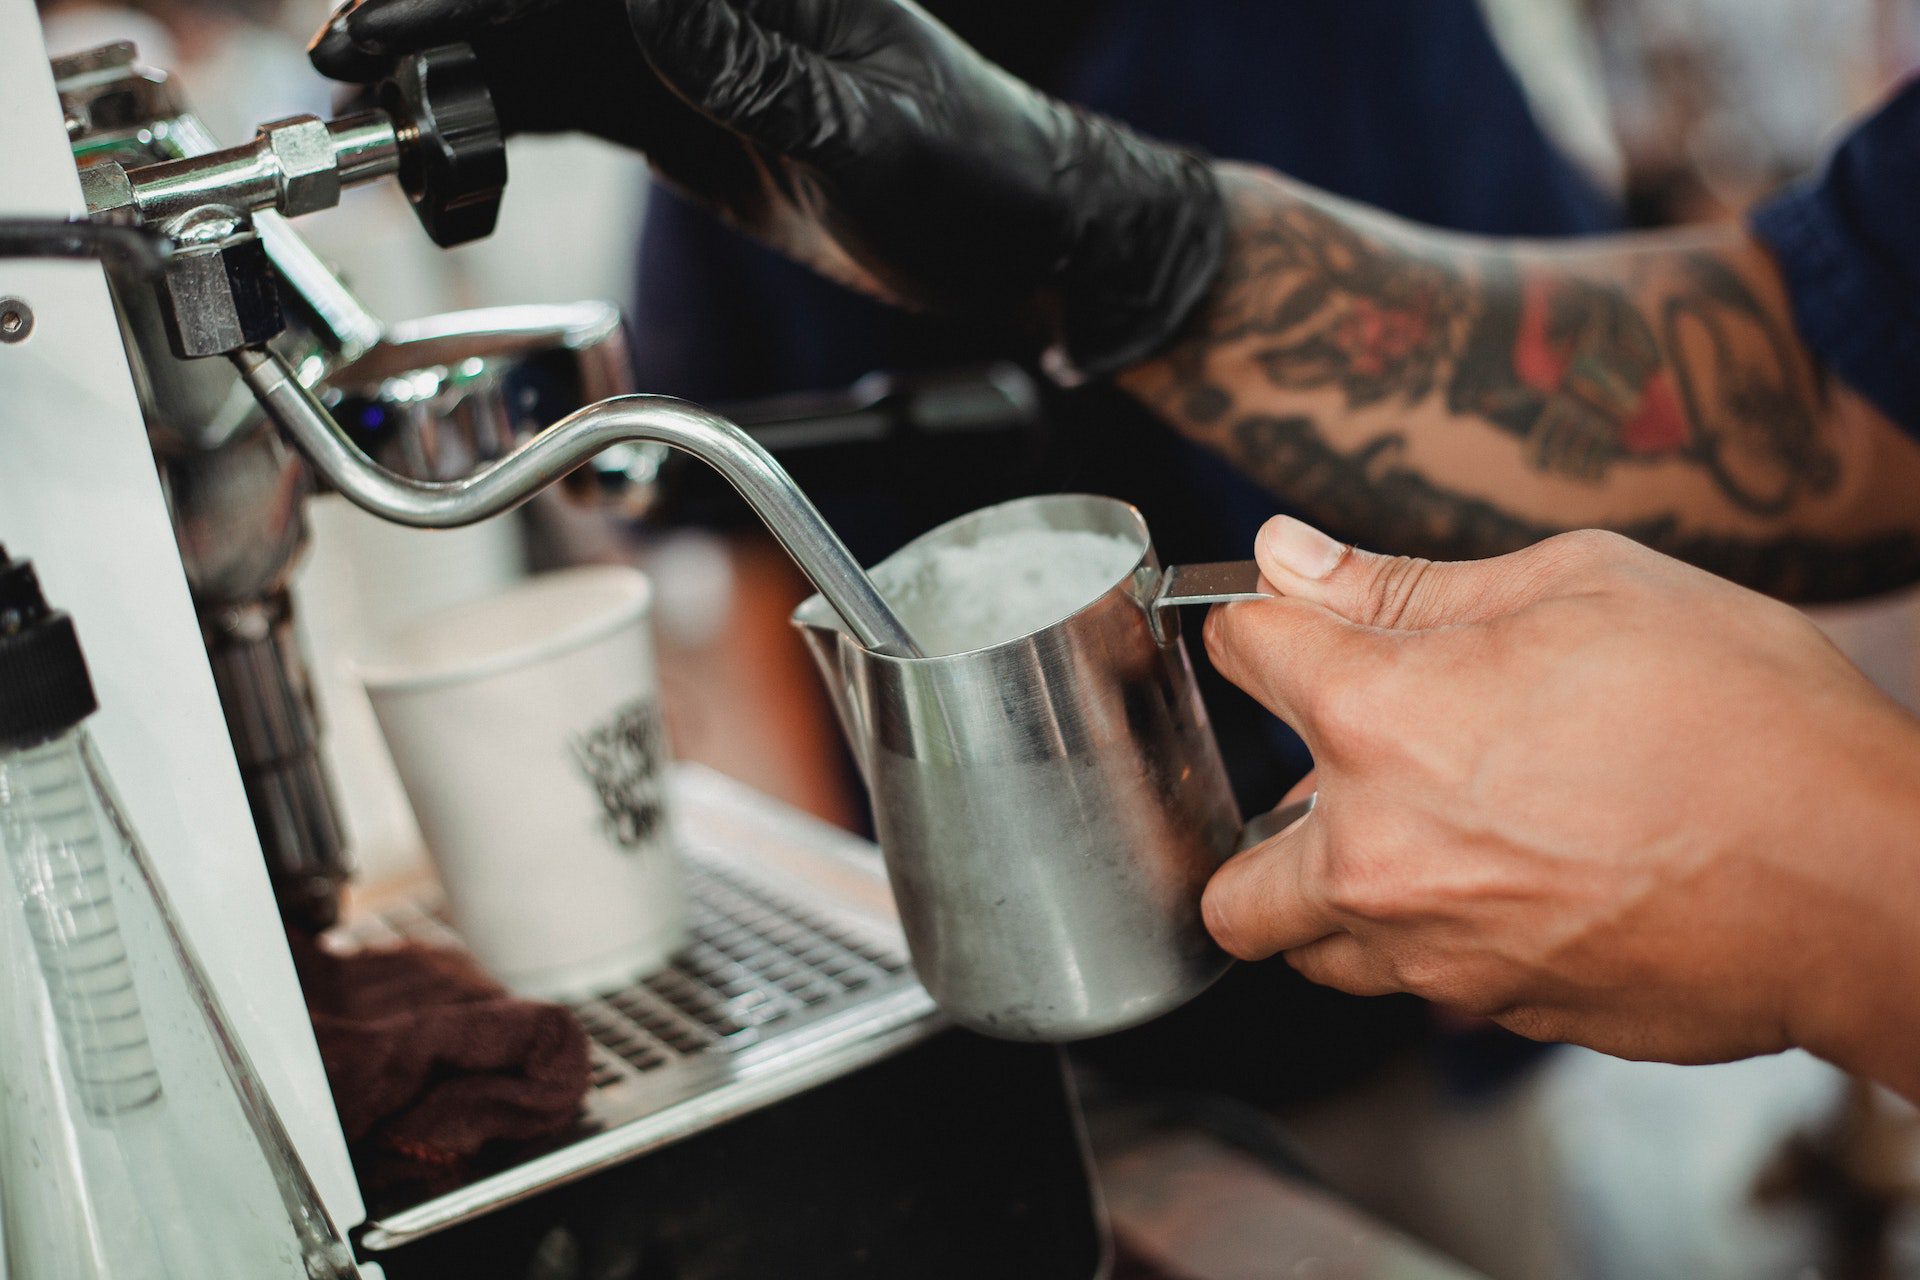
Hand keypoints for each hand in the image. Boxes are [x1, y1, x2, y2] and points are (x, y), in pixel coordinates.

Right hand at [311, 0, 1225, 377]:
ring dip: (453, 77)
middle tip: (352, 60)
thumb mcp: (863, 132)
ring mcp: (687, 53)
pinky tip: (441, 148)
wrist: (1015, 240)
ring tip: (369, 113)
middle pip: (548, 0)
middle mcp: (712, 0)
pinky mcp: (679, 113)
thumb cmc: (972, 171)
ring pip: (540, 47)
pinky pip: (567, 104)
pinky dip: (499, 123)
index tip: (404, 12)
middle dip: (444, 22)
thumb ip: (748, 68)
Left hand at [1201, 517, 1919, 1090]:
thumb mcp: (1577, 585)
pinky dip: (1430, 940)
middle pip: (1229, 877)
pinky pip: (1413, 983)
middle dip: (1260, 827)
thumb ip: (1402, 584)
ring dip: (1334, 898)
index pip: (1244, 651)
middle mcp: (1376, 852)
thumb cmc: (1740, 712)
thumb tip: (1289, 554)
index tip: (1285, 626)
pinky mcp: (1495, 1012)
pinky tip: (1513, 882)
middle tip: (1335, 783)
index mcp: (1377, 717)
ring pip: (1311, 948)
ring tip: (1428, 838)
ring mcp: (1433, 951)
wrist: (1861, 875)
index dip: (1261, 623)